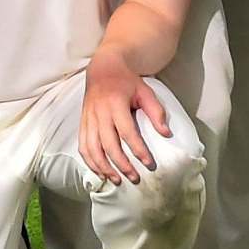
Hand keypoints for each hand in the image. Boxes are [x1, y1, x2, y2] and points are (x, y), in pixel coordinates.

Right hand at [80, 53, 168, 184]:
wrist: (103, 68)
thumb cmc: (127, 82)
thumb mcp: (145, 91)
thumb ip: (156, 112)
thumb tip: (166, 134)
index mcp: (116, 103)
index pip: (127, 132)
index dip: (139, 150)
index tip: (149, 164)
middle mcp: (99, 112)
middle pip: (109, 145)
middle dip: (122, 164)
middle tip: (135, 178)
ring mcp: (88, 118)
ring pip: (92, 148)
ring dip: (104, 167)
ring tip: (117, 180)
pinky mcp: (82, 122)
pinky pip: (83, 146)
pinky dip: (90, 161)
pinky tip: (100, 171)